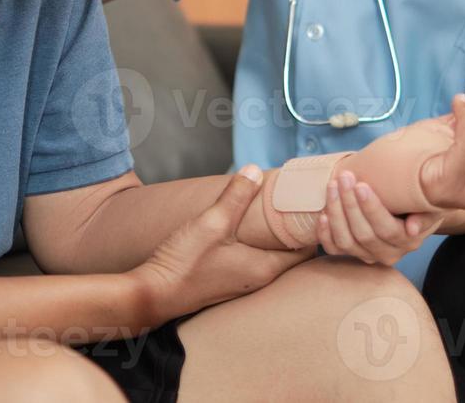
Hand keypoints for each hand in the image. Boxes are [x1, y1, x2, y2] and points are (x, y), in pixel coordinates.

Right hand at [131, 166, 311, 323]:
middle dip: (294, 225)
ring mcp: (243, 281)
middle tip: (294, 198)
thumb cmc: (184, 264)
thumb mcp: (212, 223)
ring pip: (272, 253)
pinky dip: (259, 240)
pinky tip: (247, 223)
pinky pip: (254, 257)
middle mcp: (259, 279)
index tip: (309, 200)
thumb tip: (255, 170)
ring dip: (275, 233)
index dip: (311, 224)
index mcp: (265, 268)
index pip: (306, 247)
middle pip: (291, 250)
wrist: (153, 294)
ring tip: (274, 206)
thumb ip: (236, 197)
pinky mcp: (228, 278)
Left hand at [316, 169, 444, 264]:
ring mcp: (369, 255)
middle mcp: (389, 253)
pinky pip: (334, 248)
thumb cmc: (419, 200)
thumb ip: (425, 214)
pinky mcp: (352, 253)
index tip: (360, 185)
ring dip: (335, 212)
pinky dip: (325, 233)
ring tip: (332, 186)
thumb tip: (412, 229)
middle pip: (363, 234)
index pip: (387, 229)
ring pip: (346, 242)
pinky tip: (322, 214)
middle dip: (350, 203)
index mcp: (409, 241)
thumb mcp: (429, 203)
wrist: (410, 208)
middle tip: (344, 177)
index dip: (371, 208)